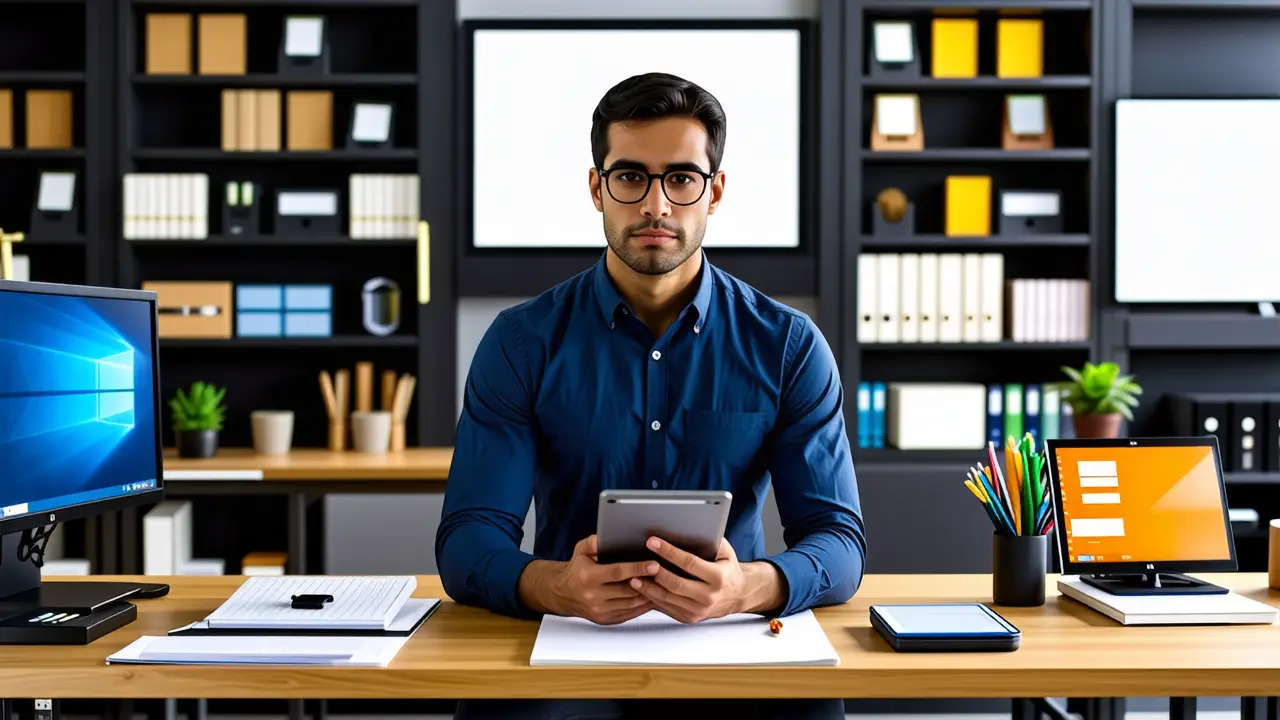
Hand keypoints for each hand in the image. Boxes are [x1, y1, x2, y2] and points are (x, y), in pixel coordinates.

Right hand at [544, 535, 659, 624]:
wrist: (563, 594)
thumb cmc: (576, 569)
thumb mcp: (580, 550)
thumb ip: (593, 542)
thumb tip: (606, 537)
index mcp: (588, 577)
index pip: (618, 572)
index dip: (638, 568)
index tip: (654, 564)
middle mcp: (594, 596)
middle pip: (628, 590)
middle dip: (649, 582)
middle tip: (666, 574)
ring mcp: (600, 611)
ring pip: (632, 604)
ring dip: (649, 595)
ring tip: (664, 585)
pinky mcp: (606, 620)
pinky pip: (630, 613)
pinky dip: (643, 605)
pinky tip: (653, 596)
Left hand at [630, 537, 783, 622]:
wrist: (738, 595)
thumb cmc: (727, 568)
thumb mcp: (726, 552)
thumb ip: (712, 540)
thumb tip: (692, 526)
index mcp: (718, 577)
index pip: (689, 563)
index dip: (669, 552)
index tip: (652, 541)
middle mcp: (709, 596)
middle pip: (675, 584)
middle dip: (655, 571)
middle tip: (638, 560)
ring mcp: (698, 610)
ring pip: (668, 599)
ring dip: (648, 588)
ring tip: (633, 577)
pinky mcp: (689, 618)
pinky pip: (667, 608)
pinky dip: (652, 598)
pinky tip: (642, 589)